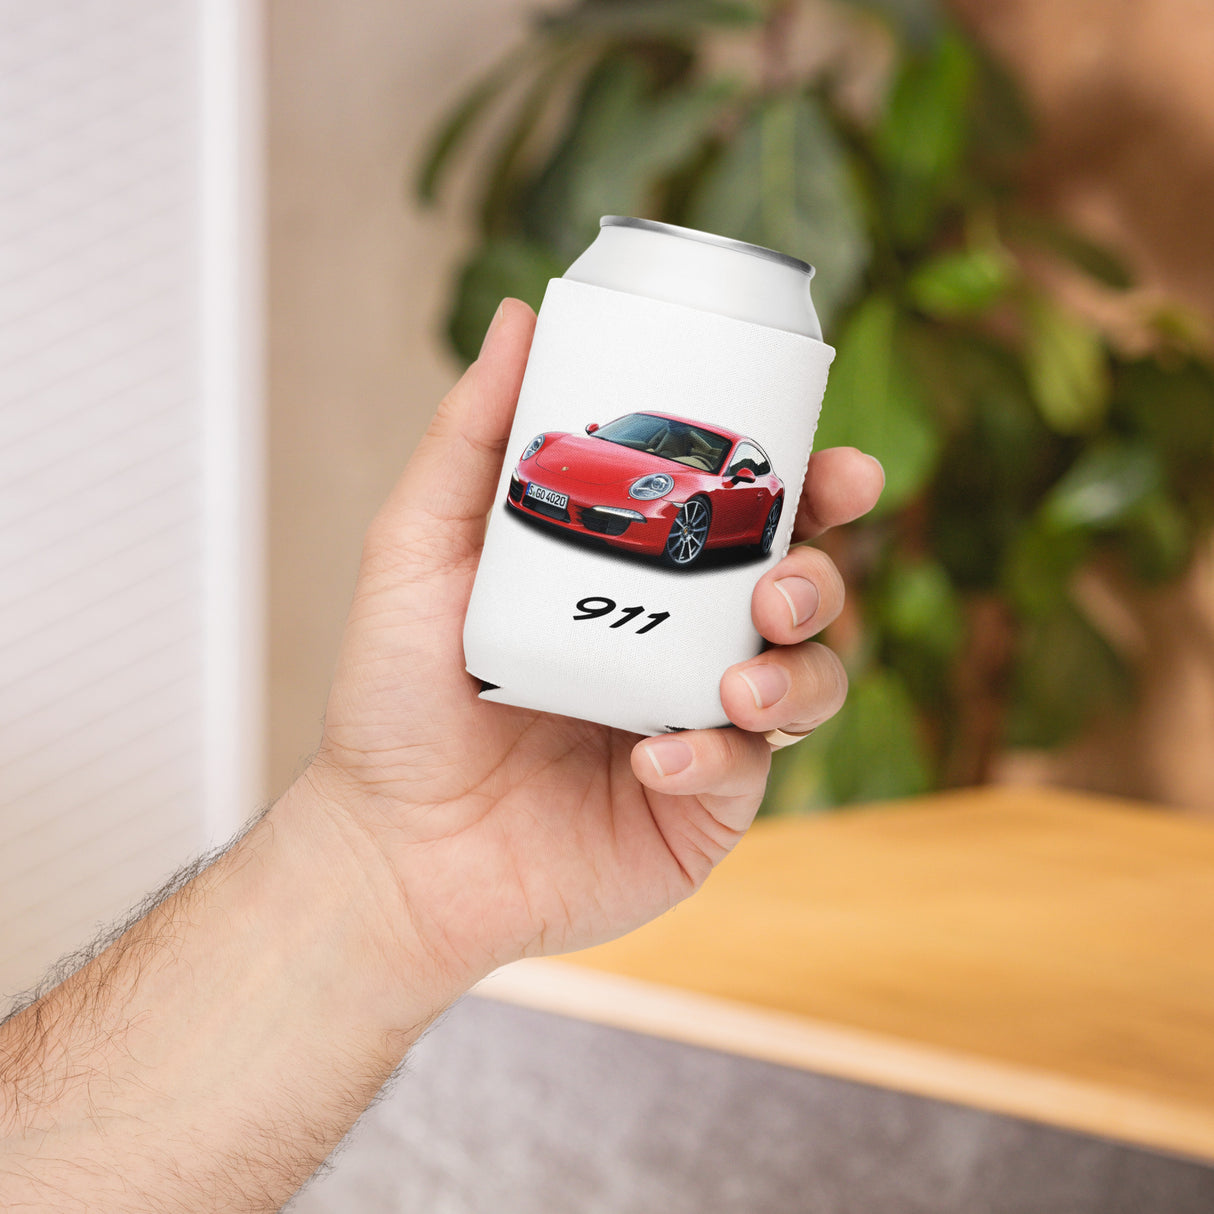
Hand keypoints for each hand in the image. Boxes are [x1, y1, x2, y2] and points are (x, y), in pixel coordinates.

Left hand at [301, 299, 883, 995]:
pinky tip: (657, 756)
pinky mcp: (700, 808)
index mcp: (637, 578)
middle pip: (801, 592)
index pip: (746, 519)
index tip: (842, 470)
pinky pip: (751, 773)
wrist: (391, 848)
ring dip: (800, 672)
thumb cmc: (398, 700)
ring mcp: (698, 726)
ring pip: (809, 683)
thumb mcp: (420, 549)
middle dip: (821, 577)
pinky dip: (718, 756)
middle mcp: (679, 644)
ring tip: (740, 680)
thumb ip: (473, 436)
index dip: (811, 490)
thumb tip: (521, 317)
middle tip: (785, 583)